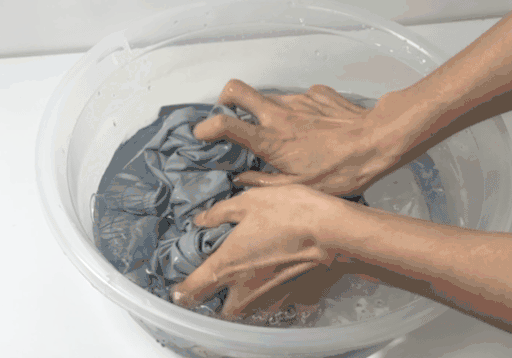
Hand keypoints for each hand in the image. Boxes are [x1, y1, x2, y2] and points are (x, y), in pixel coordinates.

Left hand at [170, 184, 367, 319]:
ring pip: (251, 310)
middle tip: (220, 288)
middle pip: (224, 311)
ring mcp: (271, 296)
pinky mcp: (295, 297)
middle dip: (219, 305)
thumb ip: (220, 213)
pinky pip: (279, 305)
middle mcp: (246, 288)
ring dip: (246, 303)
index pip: (193, 290)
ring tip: (250, 284)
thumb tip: (201, 219)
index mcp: (228, 265)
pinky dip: (275, 299)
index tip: (178, 293)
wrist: (332, 230)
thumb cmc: (288, 212)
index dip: (182, 293)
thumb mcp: (248, 201)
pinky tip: (280, 281)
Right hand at [193, 79, 396, 195]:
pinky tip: (314, 128)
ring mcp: (298, 99)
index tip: (202, 134)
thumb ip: (264, 184)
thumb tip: (239, 180)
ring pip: (269, 97)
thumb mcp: (300, 189)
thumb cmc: (341, 171)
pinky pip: (297, 99)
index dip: (206, 126)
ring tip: (286, 134)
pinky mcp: (317, 93)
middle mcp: (279, 113)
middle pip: (237, 89)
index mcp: (271, 140)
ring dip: (267, 112)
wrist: (378, 141)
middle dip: (226, 99)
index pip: (226, 123)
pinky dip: (297, 112)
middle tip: (233, 116)